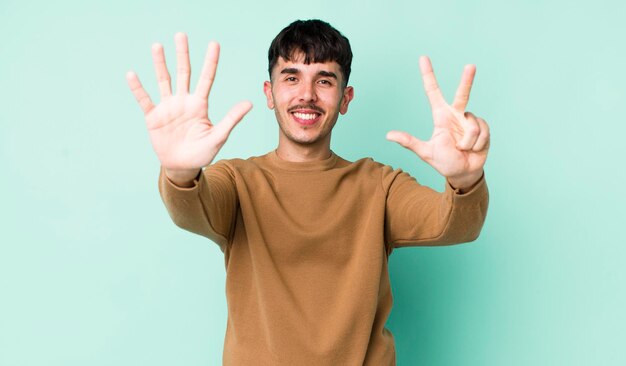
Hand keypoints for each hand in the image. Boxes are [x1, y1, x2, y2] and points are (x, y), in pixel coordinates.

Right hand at [127, 33, 251, 184]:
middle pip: (183, 73)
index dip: (210, 61)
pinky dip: (138, 88)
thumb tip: (249, 102)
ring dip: (160, 64)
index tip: (214, 44)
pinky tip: (132, 74)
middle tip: (181, 35)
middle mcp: (183, 101)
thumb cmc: (202, 153)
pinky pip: (145, 99)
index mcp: (200, 105)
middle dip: (183, 54)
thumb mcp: (218, 136)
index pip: (206, 78)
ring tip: (157, 46)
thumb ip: (231, 118)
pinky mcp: (153, 117)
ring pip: (164, 80)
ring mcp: (168, 107)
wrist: (182, 167)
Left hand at [386, 56, 489, 189]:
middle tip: (470, 66)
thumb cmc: (444, 162)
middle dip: (467, 80)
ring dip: (467, 142)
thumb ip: (409, 142)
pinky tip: (474, 149)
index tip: (423, 58)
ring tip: (462, 149)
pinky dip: (477, 144)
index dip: (428, 75)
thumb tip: (388, 135)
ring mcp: (470, 122)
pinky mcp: (483, 128)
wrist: (464, 173)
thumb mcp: (425, 152)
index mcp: (441, 116)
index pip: (433, 91)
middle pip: (462, 94)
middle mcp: (456, 115)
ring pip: (472, 125)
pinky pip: (482, 132)